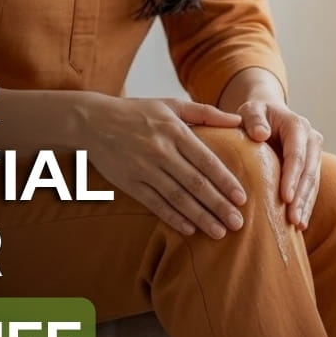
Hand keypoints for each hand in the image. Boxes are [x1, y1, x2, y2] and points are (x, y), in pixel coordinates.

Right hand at [81, 96, 247, 238]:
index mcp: (174, 130)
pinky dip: (173, 217)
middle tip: (238, 223)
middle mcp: (160, 150)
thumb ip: (206, 113)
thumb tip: (238, 121)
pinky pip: (155, 204)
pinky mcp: (129, 182)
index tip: (242, 198)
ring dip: (200, 216)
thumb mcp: (171, 105)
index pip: (205, 160)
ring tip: (219, 231)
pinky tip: (189, 229)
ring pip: (177, 197)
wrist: (94, 121)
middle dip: (218, 205)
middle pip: (195, 183)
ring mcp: (143, 168)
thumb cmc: (138, 112)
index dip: (225, 181)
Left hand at [234, 101, 323, 229]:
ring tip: (298, 225)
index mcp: (297, 125)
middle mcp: (311, 139)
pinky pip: (311, 188)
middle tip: (293, 219)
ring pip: (313, 183)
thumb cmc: (256, 114)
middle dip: (301, 197)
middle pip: (308, 172)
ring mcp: (314, 154)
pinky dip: (306, 205)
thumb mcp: (250, 110)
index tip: (285, 197)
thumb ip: (254, 119)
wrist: (269, 114)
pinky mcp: (312, 167)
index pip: (296, 155)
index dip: (292, 177)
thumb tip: (260, 134)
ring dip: (305, 204)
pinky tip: (301, 224)